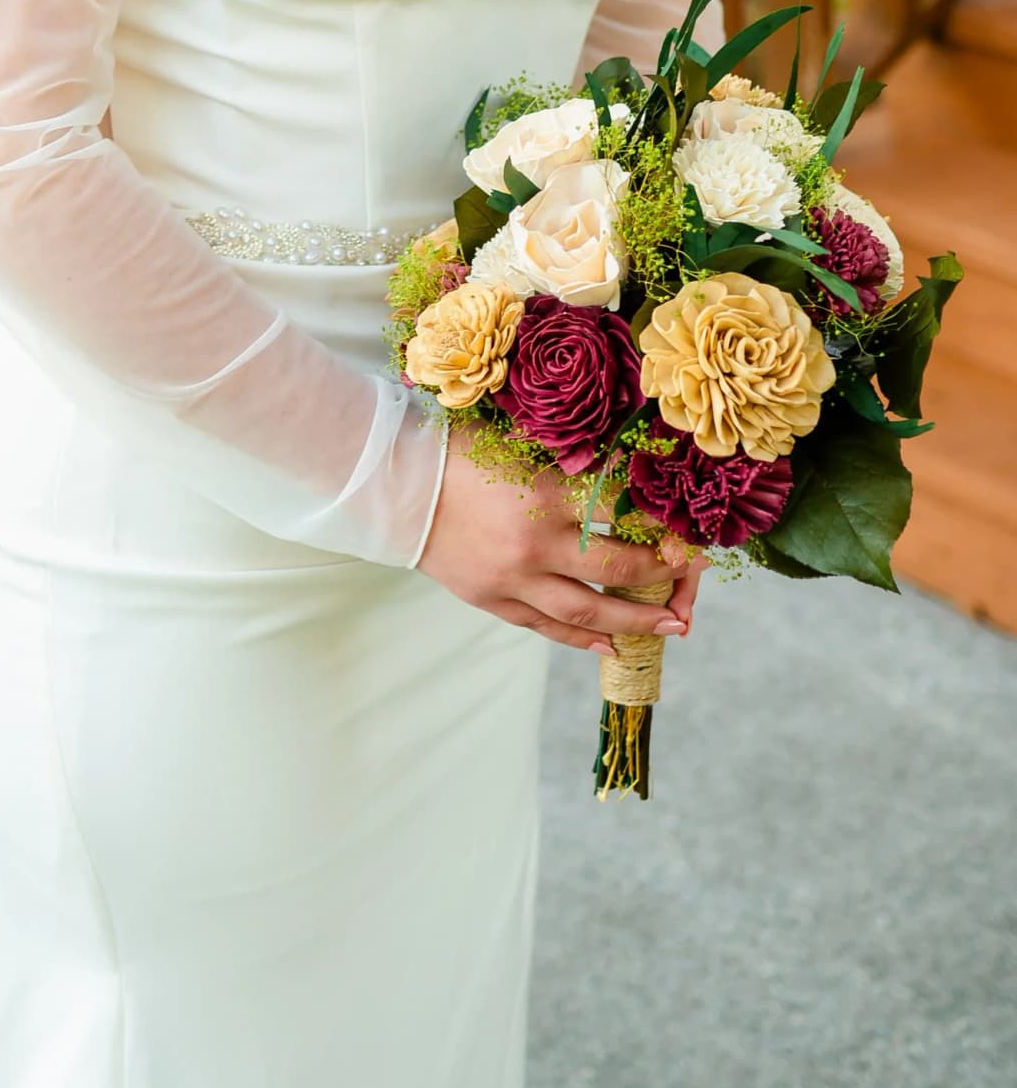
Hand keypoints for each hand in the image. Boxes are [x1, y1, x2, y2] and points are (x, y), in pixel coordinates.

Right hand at [417, 439, 705, 653]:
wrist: (392, 483)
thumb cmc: (453, 448)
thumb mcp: (515, 442)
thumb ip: (566, 460)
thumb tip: (623, 466)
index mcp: (543, 493)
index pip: (621, 512)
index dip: (661, 521)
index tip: (690, 526)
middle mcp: (533, 543)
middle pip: (616, 567)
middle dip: (663, 573)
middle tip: (694, 575)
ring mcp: (512, 579)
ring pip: (587, 612)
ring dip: (635, 621)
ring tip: (673, 627)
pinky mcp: (491, 599)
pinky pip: (545, 627)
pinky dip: (580, 639)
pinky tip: (610, 645)